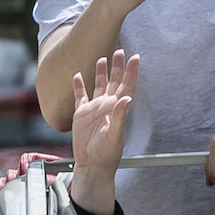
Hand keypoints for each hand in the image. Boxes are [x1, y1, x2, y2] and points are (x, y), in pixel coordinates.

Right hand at [68, 50, 138, 214]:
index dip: (131, 72)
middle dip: (117, 66)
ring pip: (99, 85)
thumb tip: (126, 99)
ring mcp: (94, 109)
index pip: (127, 86)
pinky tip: (78, 76)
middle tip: (120, 50)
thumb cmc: (107, 154)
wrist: (92, 164)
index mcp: (118, 109)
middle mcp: (107, 106)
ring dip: (101, 72)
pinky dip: (79, 86)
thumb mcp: (115, 135)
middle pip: (114, 82)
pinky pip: (80, 96)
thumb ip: (120, 116)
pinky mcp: (81, 114)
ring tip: (102, 59)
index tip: (135, 58)